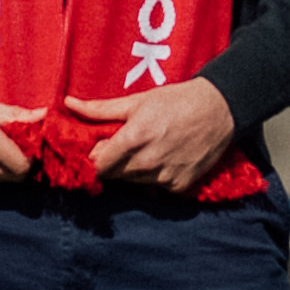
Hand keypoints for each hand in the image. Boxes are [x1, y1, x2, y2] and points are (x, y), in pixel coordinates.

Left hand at [71, 76, 242, 196]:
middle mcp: (147, 164)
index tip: (101, 147)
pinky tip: (166, 157)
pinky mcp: (180, 187)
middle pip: (114, 175)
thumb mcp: (137, 101)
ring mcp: (165, 178)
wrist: (220, 110)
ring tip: (149, 147)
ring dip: (134, 170)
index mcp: (132, 140)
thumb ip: (100, 109)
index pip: (97, 166)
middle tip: (127, 144)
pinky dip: (156, 177)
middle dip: (114, 162)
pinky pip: (156, 188)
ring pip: (134, 182)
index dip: (95, 157)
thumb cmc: (177, 101)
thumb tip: (68, 104)